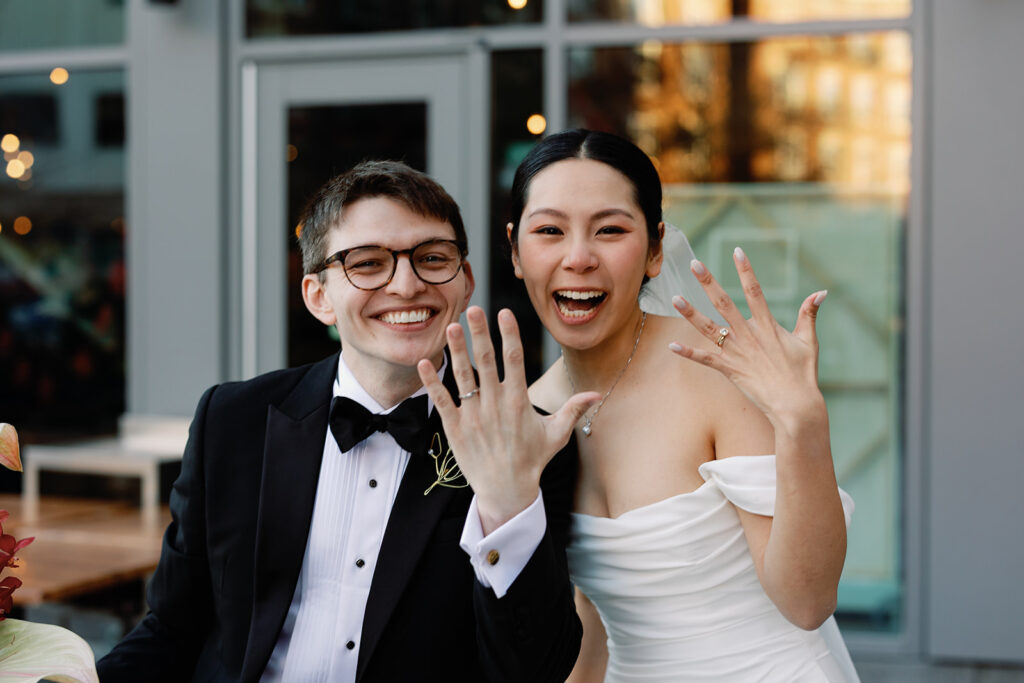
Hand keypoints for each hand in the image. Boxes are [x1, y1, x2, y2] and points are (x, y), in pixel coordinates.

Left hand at [417, 306, 599, 533]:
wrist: (507, 490)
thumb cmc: (532, 460)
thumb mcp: (556, 434)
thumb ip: (573, 409)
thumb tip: (596, 394)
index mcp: (519, 401)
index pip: (514, 360)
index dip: (509, 334)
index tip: (504, 312)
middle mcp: (495, 405)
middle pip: (486, 361)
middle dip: (479, 334)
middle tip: (473, 310)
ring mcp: (474, 415)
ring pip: (463, 376)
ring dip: (455, 351)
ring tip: (451, 327)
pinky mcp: (455, 428)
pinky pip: (442, 400)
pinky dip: (432, 382)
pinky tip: (425, 363)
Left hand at [667, 247, 826, 425]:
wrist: (795, 405)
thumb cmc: (803, 373)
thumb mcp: (808, 340)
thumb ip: (809, 314)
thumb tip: (821, 292)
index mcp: (768, 326)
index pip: (755, 291)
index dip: (746, 270)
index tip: (737, 251)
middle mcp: (749, 336)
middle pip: (725, 303)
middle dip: (709, 283)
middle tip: (694, 264)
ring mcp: (737, 353)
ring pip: (710, 329)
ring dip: (691, 314)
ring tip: (675, 298)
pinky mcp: (730, 370)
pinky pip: (706, 360)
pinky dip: (689, 353)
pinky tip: (672, 346)